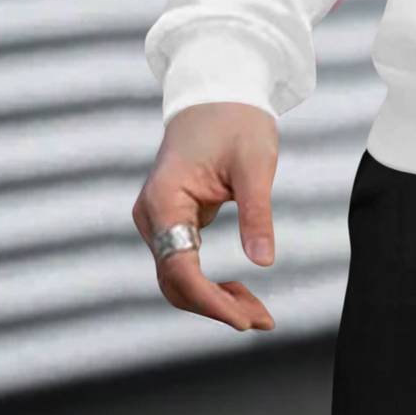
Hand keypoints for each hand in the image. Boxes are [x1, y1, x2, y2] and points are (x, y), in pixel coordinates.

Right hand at [133, 102, 278, 332]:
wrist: (216, 93)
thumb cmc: (236, 121)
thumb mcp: (255, 166)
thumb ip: (257, 214)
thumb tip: (263, 262)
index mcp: (165, 201)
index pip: (181, 268)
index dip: (211, 301)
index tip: (245, 320)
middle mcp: (152, 215)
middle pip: (175, 282)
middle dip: (216, 308)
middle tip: (264, 321)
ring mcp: (158, 220)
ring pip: (178, 279)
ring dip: (214, 301)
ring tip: (258, 313)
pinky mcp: (171, 222)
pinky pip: (184, 265)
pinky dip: (211, 286)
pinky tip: (242, 294)